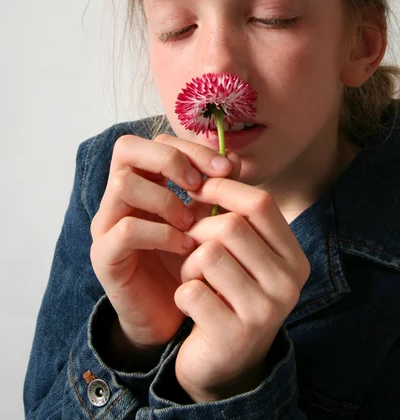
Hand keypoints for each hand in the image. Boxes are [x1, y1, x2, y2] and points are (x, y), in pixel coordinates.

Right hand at [90, 133, 238, 356]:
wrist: (171, 315)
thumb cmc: (188, 262)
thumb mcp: (206, 220)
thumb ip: (216, 189)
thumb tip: (234, 158)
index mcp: (144, 181)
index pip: (157, 141)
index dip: (192, 148)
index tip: (226, 169)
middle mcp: (118, 196)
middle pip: (127, 148)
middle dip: (170, 159)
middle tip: (198, 186)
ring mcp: (106, 223)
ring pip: (123, 183)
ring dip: (165, 199)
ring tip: (190, 223)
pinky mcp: (104, 255)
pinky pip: (126, 229)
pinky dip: (160, 234)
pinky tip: (185, 247)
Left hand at [173, 176, 310, 401]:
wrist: (224, 362)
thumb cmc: (228, 292)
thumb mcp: (239, 251)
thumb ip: (235, 210)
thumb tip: (225, 158)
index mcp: (293, 256)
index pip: (261, 202)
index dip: (222, 189)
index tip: (195, 190)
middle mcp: (289, 282)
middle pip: (231, 225)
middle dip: (197, 230)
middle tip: (188, 245)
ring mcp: (266, 312)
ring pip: (209, 254)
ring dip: (188, 264)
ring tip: (192, 277)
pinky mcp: (235, 335)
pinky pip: (191, 290)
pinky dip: (181, 292)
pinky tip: (190, 304)